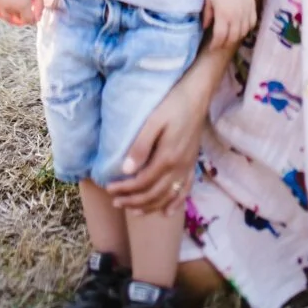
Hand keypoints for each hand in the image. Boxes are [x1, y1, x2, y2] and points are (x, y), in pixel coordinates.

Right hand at [0, 0, 42, 25]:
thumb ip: (39, 6)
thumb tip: (37, 19)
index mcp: (23, 5)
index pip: (28, 20)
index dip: (33, 20)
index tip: (36, 16)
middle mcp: (10, 6)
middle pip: (18, 20)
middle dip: (24, 19)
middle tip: (30, 15)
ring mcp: (0, 2)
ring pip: (6, 18)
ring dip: (13, 20)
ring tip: (20, 16)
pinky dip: (3, 15)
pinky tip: (9, 13)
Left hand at [106, 75, 205, 213]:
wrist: (198, 95)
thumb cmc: (173, 105)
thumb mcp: (153, 121)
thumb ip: (141, 146)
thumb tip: (126, 170)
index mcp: (167, 157)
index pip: (142, 182)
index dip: (124, 189)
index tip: (109, 188)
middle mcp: (179, 167)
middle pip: (154, 193)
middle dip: (133, 201)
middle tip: (115, 202)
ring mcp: (187, 166)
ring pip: (168, 196)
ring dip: (150, 206)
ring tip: (133, 210)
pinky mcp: (192, 163)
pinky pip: (186, 189)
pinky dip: (176, 203)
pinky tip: (168, 212)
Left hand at [203, 0, 256, 49]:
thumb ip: (208, 15)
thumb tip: (206, 27)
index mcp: (223, 15)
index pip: (220, 36)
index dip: (215, 44)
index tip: (211, 47)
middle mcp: (236, 16)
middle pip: (232, 38)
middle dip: (225, 44)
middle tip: (219, 45)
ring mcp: (246, 12)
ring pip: (243, 32)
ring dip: (235, 38)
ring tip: (229, 38)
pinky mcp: (252, 8)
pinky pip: (252, 24)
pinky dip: (246, 29)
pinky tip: (241, 29)